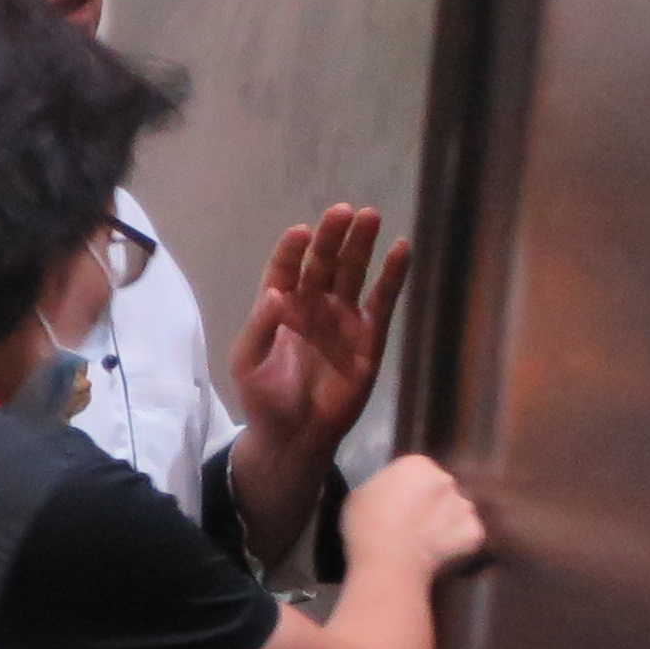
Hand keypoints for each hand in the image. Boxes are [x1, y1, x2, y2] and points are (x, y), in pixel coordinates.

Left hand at [228, 204, 412, 554]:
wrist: (295, 437)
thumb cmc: (264, 399)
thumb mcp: (248, 364)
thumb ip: (259, 328)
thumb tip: (277, 294)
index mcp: (279, 307)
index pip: (287, 268)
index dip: (293, 250)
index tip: (301, 232)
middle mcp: (313, 305)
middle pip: (324, 262)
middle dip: (333, 236)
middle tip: (344, 211)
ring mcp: (343, 318)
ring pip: (354, 273)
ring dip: (362, 245)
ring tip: (371, 216)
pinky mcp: (370, 336)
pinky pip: (383, 300)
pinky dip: (393, 276)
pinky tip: (402, 248)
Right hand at [344, 455, 487, 586]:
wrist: (390, 564)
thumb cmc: (366, 527)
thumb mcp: (361, 495)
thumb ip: (383, 487)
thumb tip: (392, 493)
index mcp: (417, 464)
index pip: (416, 471)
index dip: (405, 490)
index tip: (395, 506)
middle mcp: (446, 479)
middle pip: (439, 489)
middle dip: (429, 504)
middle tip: (410, 525)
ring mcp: (464, 506)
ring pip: (456, 512)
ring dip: (445, 522)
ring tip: (425, 543)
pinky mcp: (475, 533)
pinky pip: (466, 535)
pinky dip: (456, 543)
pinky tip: (439, 554)